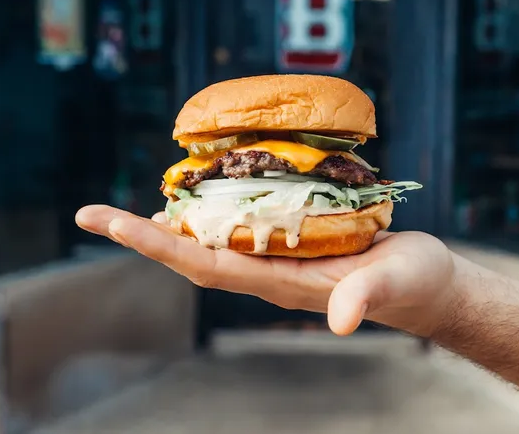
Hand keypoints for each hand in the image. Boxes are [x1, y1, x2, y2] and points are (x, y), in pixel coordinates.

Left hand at [75, 205, 457, 336]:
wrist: (426, 287)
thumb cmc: (414, 284)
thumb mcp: (393, 283)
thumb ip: (365, 298)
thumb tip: (339, 321)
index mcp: (282, 283)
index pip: (206, 264)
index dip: (158, 245)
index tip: (115, 224)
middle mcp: (269, 271)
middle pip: (192, 254)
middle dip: (141, 236)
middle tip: (92, 215)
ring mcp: (278, 258)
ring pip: (210, 241)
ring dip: (167, 226)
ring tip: (128, 209)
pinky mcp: (293, 242)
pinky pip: (239, 226)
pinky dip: (210, 212)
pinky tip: (200, 197)